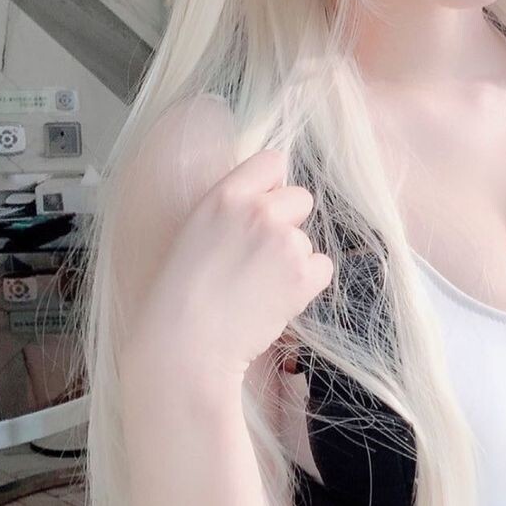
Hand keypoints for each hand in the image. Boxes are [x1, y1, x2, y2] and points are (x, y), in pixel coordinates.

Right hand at [151, 148, 334, 379]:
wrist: (187, 344)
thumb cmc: (183, 293)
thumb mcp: (197, 230)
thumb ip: (233, 207)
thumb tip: (270, 195)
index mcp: (225, 195)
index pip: (273, 161)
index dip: (272, 187)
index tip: (262, 210)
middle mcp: (259, 211)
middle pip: (300, 198)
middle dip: (288, 223)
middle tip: (259, 257)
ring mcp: (285, 241)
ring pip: (308, 239)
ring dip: (293, 260)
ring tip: (257, 287)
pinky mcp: (303, 274)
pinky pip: (322, 267)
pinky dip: (306, 284)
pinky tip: (275, 299)